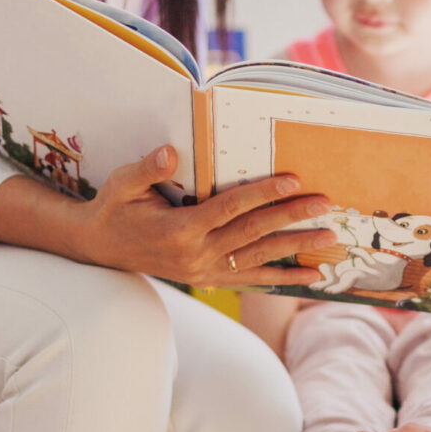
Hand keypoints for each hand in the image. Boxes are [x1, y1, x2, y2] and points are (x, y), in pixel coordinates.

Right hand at [71, 145, 337, 287]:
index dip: (263, 194)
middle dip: (292, 217)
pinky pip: (252, 279)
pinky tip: (312, 276)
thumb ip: (148, 169)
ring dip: (297, 248)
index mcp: (179, 229)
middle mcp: (196, 254)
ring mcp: (204, 271)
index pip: (230, 208)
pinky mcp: (209, 279)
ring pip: (259, 257)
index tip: (294, 180)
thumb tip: (170, 152)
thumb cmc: (115, 208)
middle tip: (326, 204)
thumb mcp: (123, 184)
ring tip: (330, 238)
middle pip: (253, 233)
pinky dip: (283, 277)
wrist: (100, 249)